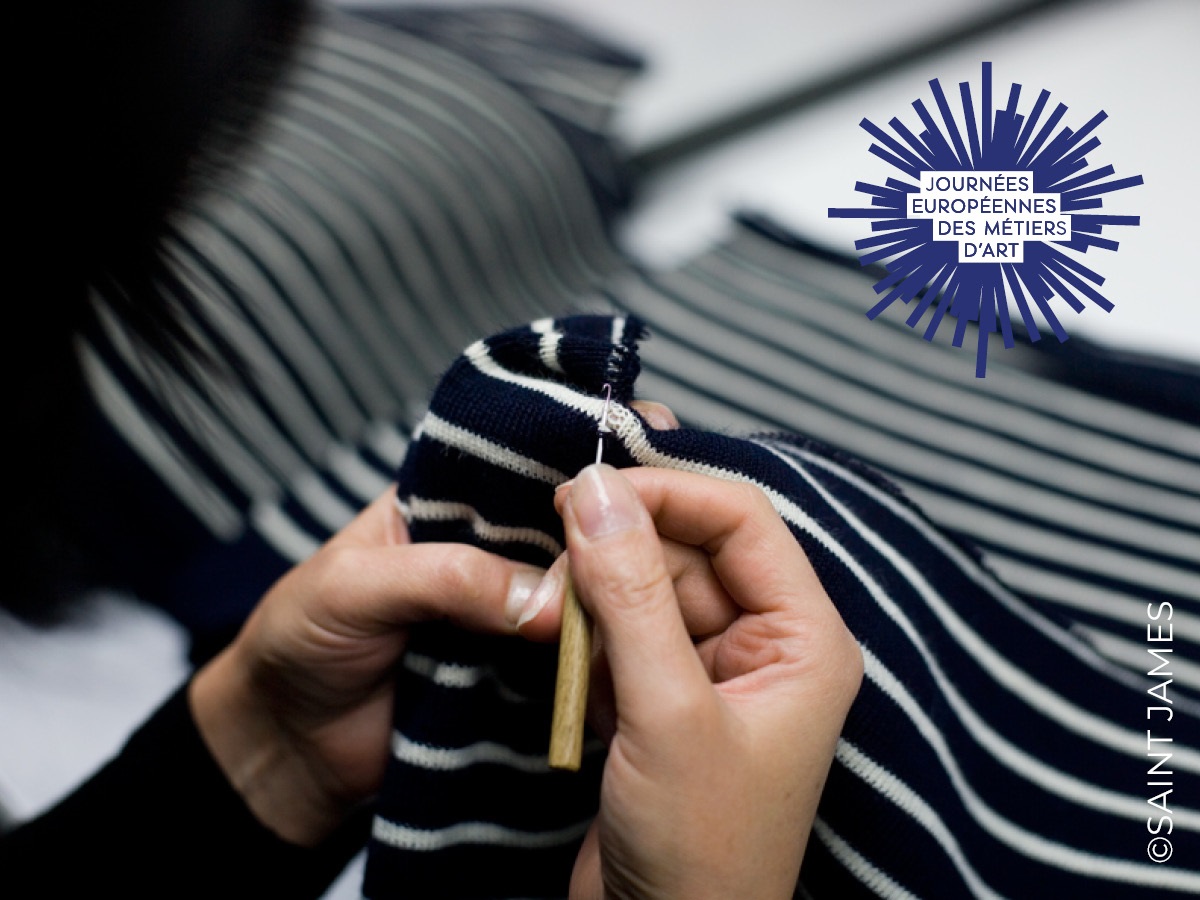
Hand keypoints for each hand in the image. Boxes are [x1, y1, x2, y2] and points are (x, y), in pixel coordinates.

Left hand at [188, 399, 678, 846]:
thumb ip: (444, 577)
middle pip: (566, 520)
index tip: (638, 443)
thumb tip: (544, 601)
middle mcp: (488, 545)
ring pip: (577, 585)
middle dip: (615, 517)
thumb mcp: (353, 586)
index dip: (577, 445)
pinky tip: (642, 642)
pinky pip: (568, 652)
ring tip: (675, 581)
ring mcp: (507, 609)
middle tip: (673, 518)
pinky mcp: (519, 671)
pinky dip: (599, 649)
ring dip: (616, 587)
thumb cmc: (299, 642)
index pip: (521, 455)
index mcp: (446, 498)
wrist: (289, 748)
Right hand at [526, 464, 861, 899]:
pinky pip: (619, 633)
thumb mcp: (667, 714)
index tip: (589, 485)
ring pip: (644, 588)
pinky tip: (556, 642)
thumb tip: (596, 492)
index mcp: (803, 639)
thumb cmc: (702, 852)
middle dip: (619, 544)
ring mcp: (708, 673)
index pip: (741, 520)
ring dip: (592, 591)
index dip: (668, 492)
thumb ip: (631, 597)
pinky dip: (583, 632)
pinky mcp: (660, 700)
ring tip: (551, 610)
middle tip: (554, 542)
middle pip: (686, 548)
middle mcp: (763, 645)